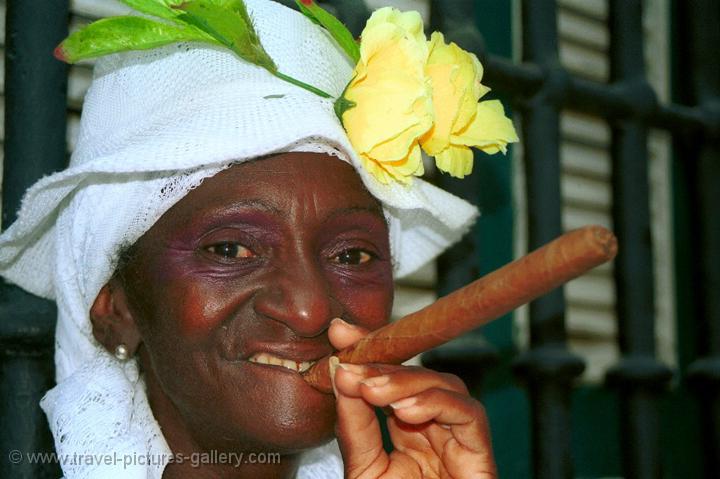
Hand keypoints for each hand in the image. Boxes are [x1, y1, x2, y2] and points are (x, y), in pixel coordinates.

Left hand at [328, 319, 496, 478]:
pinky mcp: (481, 458)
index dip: (370, 351)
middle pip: (419, 376)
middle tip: (351, 359)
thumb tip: (342, 370)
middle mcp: (435, 433)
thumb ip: (355, 424)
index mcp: (406, 434)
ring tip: (371, 389)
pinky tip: (408, 410)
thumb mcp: (364, 469)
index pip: (391, 379)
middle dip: (385, 361)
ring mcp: (458, 443)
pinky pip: (469, 415)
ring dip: (406, 381)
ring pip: (445, 386)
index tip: (339, 331)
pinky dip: (439, 404)